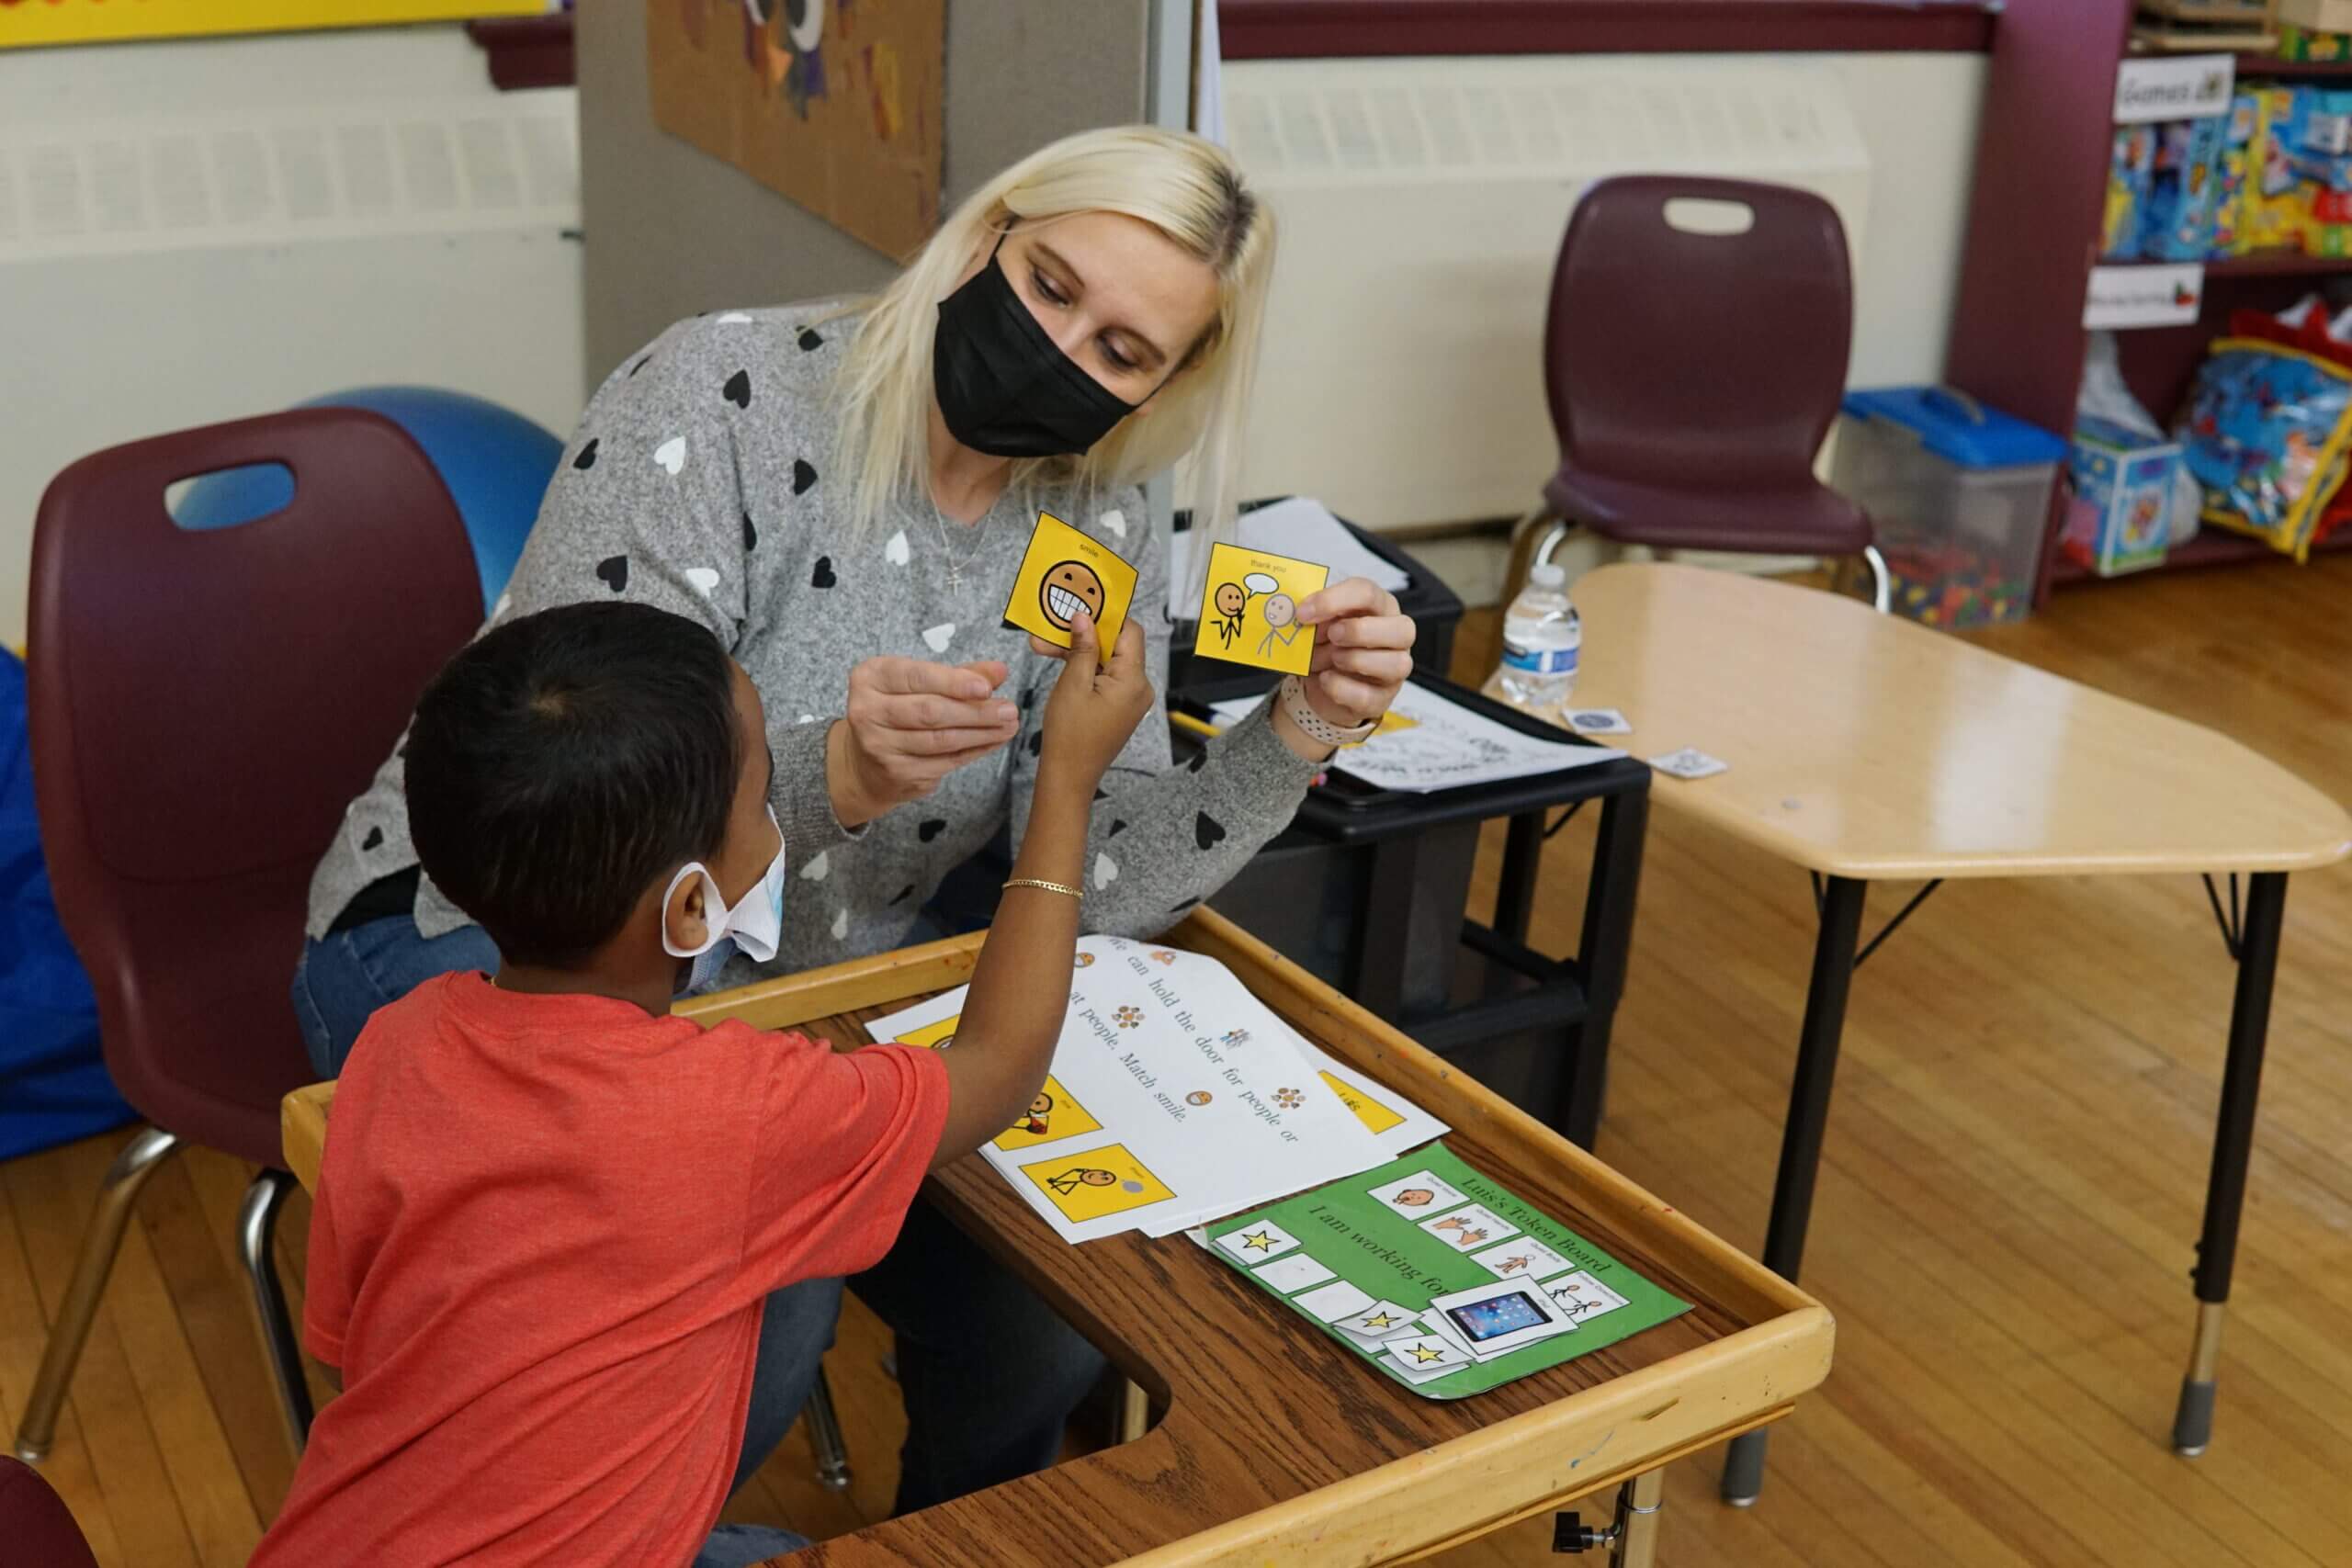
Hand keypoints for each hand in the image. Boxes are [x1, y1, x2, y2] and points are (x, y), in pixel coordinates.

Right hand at [828, 656, 1017, 827]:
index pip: (916, 677)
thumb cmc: (898, 708)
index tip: (987, 687)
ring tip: (1008, 725)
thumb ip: (959, 674)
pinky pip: (944, 761)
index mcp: (871, 677)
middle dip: (975, 711)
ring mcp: (879, 746)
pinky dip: (974, 751)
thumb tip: (1000, 671)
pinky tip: (993, 741)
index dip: (954, 682)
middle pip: (930, 711)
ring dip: (981, 733)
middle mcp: (867, 711)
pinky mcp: (897, 773)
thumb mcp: (920, 682)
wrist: (866, 761)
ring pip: (940, 740)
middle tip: (1009, 709)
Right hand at [1038, 611, 1153, 785]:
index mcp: (1134, 681)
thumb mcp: (1073, 684)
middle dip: (1083, 633)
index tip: (1081, 604)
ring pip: (1107, 660)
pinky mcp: (1120, 706)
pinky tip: (1058, 660)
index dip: (1106, 615)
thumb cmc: (1070, 735)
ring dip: (1079, 650)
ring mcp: (1131, 698)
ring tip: (1043, 645)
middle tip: (1050, 627)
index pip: (1130, 631)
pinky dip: (1085, 667)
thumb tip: (1085, 617)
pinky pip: (1106, 676)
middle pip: (1116, 645)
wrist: (1069, 776)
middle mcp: (1140, 688)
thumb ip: (1083, 647)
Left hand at [1294, 577, 1415, 730]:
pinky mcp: (1381, 699)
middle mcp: (1396, 636)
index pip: (1367, 593)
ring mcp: (1393, 670)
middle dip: (1360, 631)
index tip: (1304, 612)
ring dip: (1356, 660)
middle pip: (1402, 628)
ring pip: (1396, 664)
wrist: (1322, 682)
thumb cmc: (1327, 644)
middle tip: (1331, 634)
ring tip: (1331, 658)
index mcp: (1379, 607)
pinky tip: (1326, 679)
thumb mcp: (1318, 623)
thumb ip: (1314, 615)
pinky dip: (1341, 688)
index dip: (1334, 600)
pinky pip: (1368, 696)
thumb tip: (1301, 614)